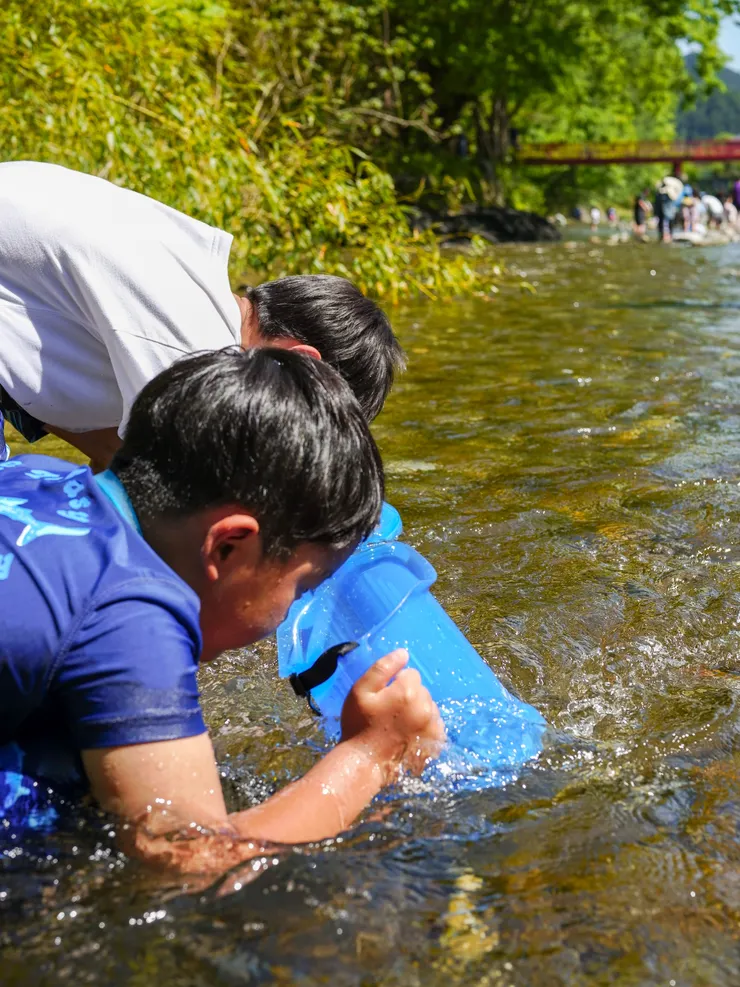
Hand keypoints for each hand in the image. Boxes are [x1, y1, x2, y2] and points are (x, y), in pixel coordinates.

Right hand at [340, 649, 444, 780]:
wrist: (364, 763)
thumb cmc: (358, 724)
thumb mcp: (361, 690)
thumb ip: (383, 668)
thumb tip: (404, 653)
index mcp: (408, 692)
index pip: (411, 674)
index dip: (395, 683)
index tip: (384, 698)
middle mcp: (426, 708)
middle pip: (422, 690)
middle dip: (408, 696)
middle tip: (389, 712)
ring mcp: (433, 727)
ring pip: (429, 706)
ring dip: (418, 710)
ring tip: (399, 725)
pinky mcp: (436, 742)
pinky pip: (435, 724)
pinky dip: (425, 726)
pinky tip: (409, 734)